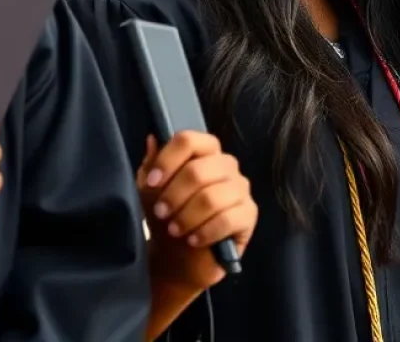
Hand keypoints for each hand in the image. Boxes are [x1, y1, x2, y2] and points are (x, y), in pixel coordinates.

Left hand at [138, 132, 257, 292]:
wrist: (177, 260)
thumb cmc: (165, 218)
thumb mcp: (150, 193)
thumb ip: (150, 166)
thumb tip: (152, 139)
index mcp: (204, 153)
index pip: (190, 140)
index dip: (167, 159)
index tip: (151, 183)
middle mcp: (227, 165)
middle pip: (199, 170)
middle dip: (174, 195)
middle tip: (160, 213)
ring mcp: (241, 189)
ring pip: (212, 197)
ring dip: (187, 217)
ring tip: (175, 230)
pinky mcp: (249, 214)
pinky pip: (228, 219)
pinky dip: (205, 232)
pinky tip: (194, 240)